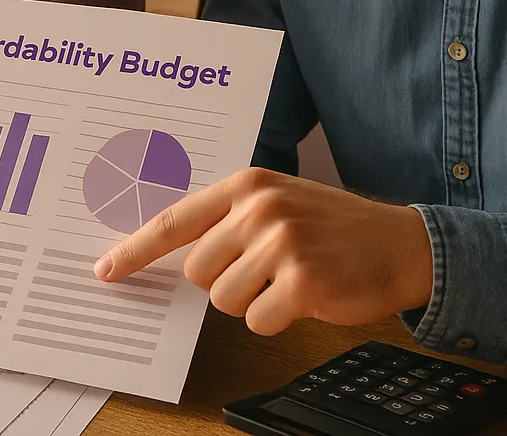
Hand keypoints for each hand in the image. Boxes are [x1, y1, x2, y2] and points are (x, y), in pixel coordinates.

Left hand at [94, 168, 432, 334]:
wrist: (401, 242)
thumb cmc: (332, 226)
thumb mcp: (277, 202)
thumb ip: (229, 219)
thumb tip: (176, 253)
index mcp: (246, 185)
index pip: (174, 220)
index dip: (135, 249)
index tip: (105, 269)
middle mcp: (258, 207)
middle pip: (196, 271)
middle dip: (224, 280)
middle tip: (265, 269)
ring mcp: (280, 242)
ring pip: (224, 300)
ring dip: (253, 301)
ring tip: (288, 278)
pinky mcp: (302, 279)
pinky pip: (259, 321)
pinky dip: (279, 319)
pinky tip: (306, 296)